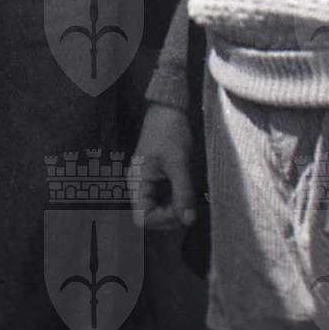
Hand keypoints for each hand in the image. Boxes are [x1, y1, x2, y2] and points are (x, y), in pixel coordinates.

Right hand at [130, 103, 197, 229]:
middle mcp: (139, 186)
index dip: (163, 219)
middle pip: (151, 216)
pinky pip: (165, 198)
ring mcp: (148, 182)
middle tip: (191, 207)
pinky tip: (188, 191)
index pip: (143, 218)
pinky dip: (177, 199)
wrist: (169, 108)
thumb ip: (183, 193)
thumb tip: (189, 221)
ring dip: (176, 208)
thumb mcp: (179, 163)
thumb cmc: (171, 132)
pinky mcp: (158, 178)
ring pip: (159, 208)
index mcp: (137, 183)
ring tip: (191, 199)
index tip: (182, 210)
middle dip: (171, 216)